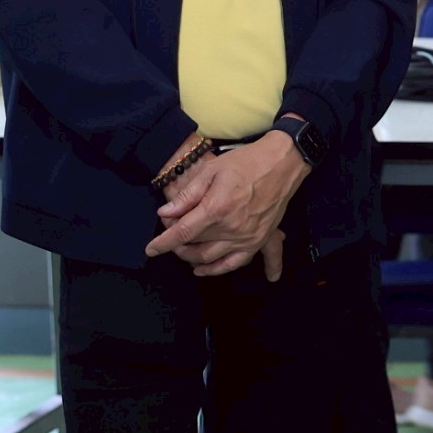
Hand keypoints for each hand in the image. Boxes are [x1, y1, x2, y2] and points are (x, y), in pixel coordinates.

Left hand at [147, 128, 311, 276]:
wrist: (282, 163)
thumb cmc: (246, 162)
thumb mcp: (211, 171)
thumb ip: (187, 196)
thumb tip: (165, 213)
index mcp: (216, 208)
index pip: (182, 233)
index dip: (163, 243)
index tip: (151, 249)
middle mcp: (231, 228)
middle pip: (195, 248)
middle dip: (176, 246)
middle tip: (170, 236)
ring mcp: (247, 237)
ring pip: (211, 259)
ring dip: (192, 259)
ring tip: (184, 251)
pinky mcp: (259, 240)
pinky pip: (235, 263)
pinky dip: (218, 270)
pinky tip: (204, 269)